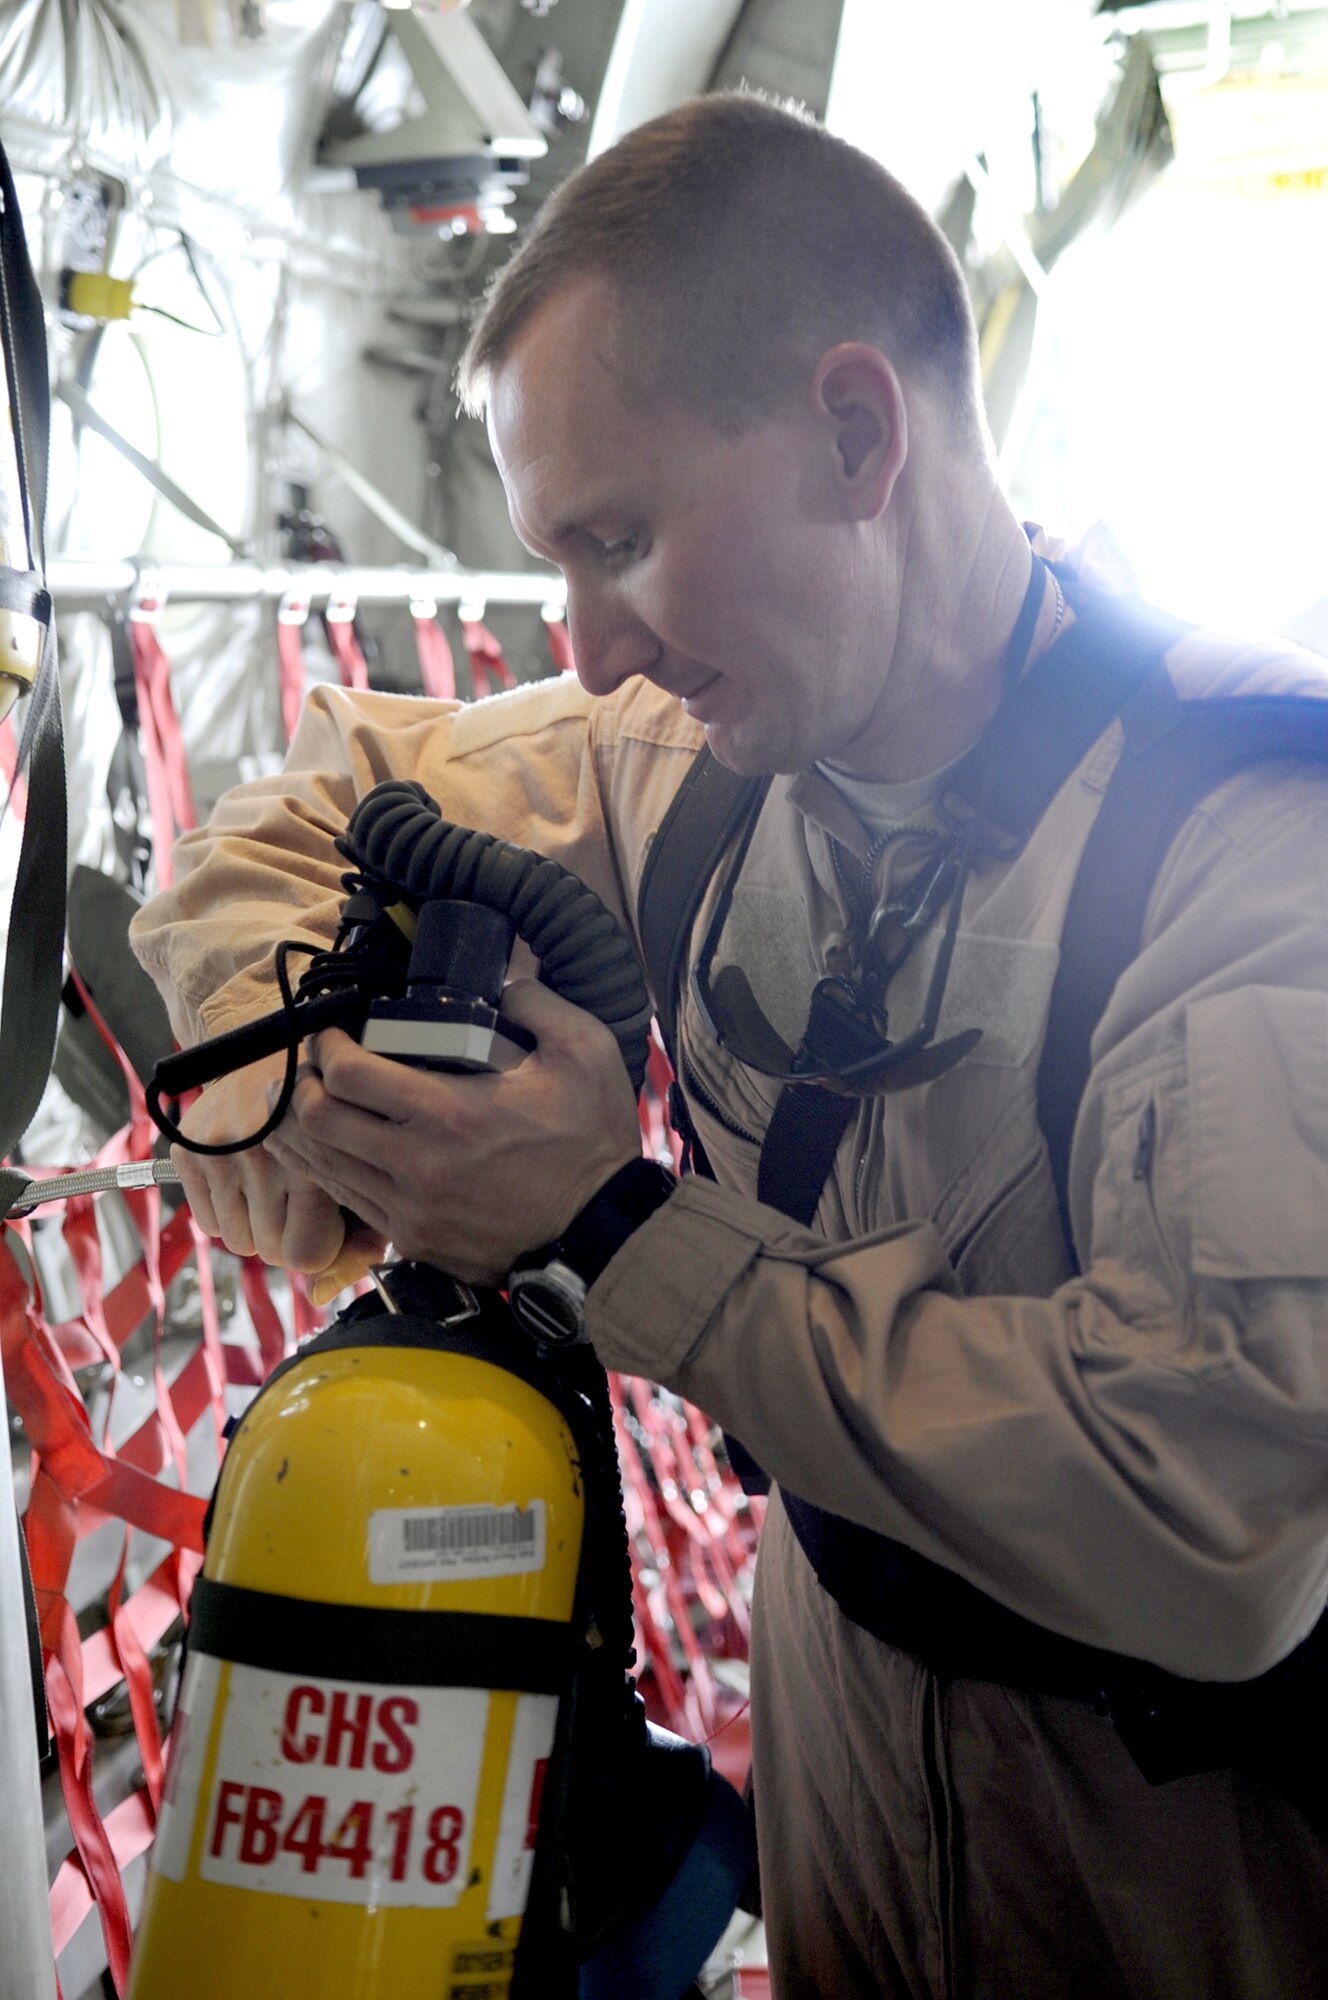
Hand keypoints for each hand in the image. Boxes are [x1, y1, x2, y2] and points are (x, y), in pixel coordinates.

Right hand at [171, 1052, 386, 1274]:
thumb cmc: (323, 1103)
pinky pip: (209, 1224)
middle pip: (270, 1252)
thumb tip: (329, 1290)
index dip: (320, 1246)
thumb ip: (362, 1227)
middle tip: (296, 1196)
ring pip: (238, 1242)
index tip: (325, 1221)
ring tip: (271, 1181)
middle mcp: (263, 1156)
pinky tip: (244, 1174)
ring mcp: (221, 1154)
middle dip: (286, 1233)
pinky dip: (227, 1210)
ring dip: (256, 1223)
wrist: (262, 1040)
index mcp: (314, 1158)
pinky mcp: (188, 1152)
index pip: (306, 1254)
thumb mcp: (358, 1156)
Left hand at [261, 978, 641, 1284]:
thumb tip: (504, 976)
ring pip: (323, 1167)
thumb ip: (539, 1001)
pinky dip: (333, 1172)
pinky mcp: (415, 1241)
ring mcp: (410, 1210)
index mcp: (451, 1114)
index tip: (330, 1032)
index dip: (325, 1046)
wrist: (602, 1234)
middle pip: (317, 1121)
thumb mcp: (586, 1053)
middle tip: (314, 1065)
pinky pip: (350, 1204)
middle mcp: (418, 1166)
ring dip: (306, 1130)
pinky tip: (341, 1150)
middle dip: (303, 1085)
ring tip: (310, 1102)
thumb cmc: (593, 1144)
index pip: (349, 1076)